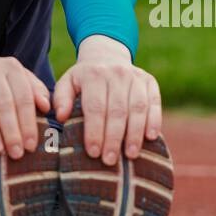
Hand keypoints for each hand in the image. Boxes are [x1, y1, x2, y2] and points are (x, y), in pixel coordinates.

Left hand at [53, 35, 161, 165]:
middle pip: (117, 110)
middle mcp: (117, 74)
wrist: (107, 55)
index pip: (95, 107)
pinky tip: (151, 137)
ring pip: (138, 108)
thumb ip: (61, 99)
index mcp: (94, 75)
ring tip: (130, 155)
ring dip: (135, 133)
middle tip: (110, 160)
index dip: (95, 131)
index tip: (93, 152)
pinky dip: (154, 120)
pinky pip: (154, 102)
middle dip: (114, 138)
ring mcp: (136, 77)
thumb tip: (61, 116)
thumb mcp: (67, 83)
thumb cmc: (84, 78)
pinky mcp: (150, 81)